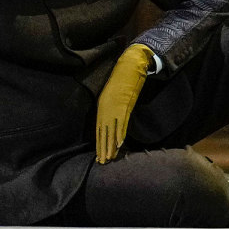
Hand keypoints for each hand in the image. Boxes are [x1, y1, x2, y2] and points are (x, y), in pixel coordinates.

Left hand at [95, 43, 154, 163]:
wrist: (128, 66)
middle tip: (102, 162)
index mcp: (101, 107)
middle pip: (104, 133)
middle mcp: (106, 109)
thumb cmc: (119, 79)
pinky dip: (120, 134)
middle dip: (103, 148)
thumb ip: (110, 108)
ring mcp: (115, 108)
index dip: (99, 144)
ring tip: (109, 158)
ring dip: (111, 146)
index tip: (99, 155)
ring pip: (112, 131)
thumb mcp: (110, 95)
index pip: (99, 130)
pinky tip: (119, 144)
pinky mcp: (124, 106)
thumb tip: (109, 121)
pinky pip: (122, 124)